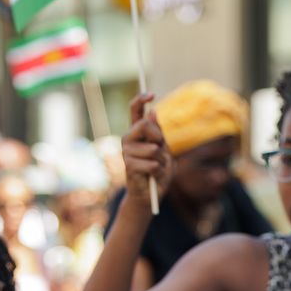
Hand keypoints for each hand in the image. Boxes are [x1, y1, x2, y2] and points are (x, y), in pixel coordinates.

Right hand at [121, 92, 171, 207]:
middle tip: (160, 149)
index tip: (151, 94)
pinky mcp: (129, 166)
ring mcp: (127, 152)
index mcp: (137, 132)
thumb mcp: (164, 150)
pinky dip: (158, 171)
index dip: (141, 99)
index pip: (135, 110)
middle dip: (158, 136)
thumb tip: (153, 112)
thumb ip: (159, 133)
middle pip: (143, 124)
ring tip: (156, 168)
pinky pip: (152, 164)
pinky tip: (152, 176)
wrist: (149, 196)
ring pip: (152, 148)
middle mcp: (129, 139)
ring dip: (161, 160)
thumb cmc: (158, 172)